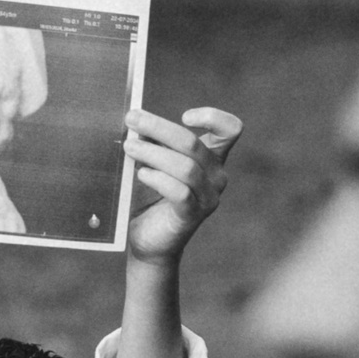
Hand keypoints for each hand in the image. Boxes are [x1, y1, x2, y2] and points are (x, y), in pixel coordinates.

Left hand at [124, 107, 241, 265]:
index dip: (212, 117)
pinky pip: (179, 192)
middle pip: (192, 143)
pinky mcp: (192, 215)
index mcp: (212, 158)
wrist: (149, 240)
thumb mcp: (154, 163)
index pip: (230, 130)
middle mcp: (216, 176)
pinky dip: (159, 179)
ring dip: (153, 153)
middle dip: (159, 127)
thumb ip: (153, 143)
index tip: (184, 117)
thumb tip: (136, 119)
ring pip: (185, 167)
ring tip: (129, 146)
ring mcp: (208, 197)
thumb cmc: (150, 197)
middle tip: (131, 118)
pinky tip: (141, 174)